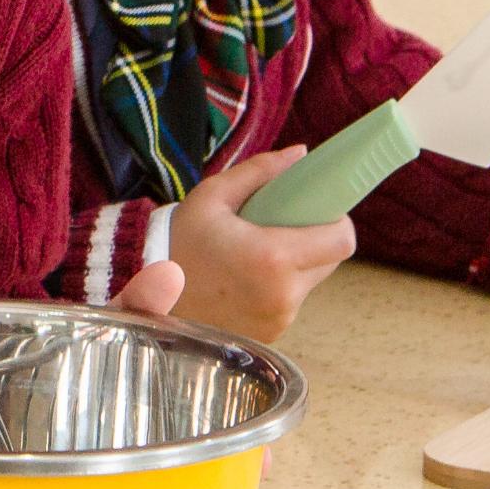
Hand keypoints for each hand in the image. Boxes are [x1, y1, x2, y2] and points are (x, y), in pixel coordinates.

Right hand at [110, 146, 354, 339]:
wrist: (147, 298)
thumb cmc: (180, 243)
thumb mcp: (212, 196)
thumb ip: (261, 171)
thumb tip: (302, 154)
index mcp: (273, 257)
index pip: (341, 240)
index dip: (337, 220)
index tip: (317, 209)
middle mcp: (283, 294)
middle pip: (331, 260)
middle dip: (315, 238)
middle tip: (282, 224)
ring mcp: (279, 319)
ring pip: (311, 281)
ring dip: (297, 263)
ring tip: (256, 251)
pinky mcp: (271, 334)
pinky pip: (290, 302)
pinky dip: (279, 286)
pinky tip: (246, 277)